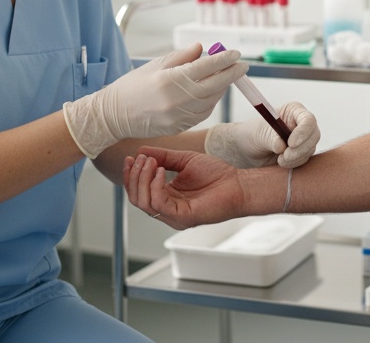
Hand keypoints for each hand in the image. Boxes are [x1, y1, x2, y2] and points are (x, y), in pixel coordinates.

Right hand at [63, 43, 247, 157]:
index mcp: (171, 79)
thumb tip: (203, 49)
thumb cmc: (132, 86)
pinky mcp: (179, 126)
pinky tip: (211, 93)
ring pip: (211, 100)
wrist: (113, 115)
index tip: (236, 54)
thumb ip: (181, 57)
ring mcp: (180, 115)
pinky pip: (202, 113)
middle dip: (231, 74)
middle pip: (215, 84)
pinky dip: (210, 102)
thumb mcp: (155, 65)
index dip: (224, 59)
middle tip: (242, 66)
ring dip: (221, 88)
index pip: (207, 67)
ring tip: (225, 77)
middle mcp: (178, 99)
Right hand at [125, 146, 246, 229]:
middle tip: (142, 158)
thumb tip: (140, 151)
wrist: (238, 184)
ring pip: (144, 202)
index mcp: (166, 198)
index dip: (131, 175)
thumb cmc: (216, 174)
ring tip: (151, 162)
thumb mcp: (184, 160)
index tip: (132, 157)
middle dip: (134, 176)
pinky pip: (159, 203)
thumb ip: (163, 157)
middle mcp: (167, 210)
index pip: (138, 192)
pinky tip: (160, 171)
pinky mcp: (183, 217)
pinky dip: (155, 185)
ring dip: (143, 179)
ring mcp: (174, 216)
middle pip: (136, 199)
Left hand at [204, 102, 319, 167]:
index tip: (290, 143)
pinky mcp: (301, 153)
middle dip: (300, 149)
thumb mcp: (259, 134)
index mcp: (293, 111)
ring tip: (279, 159)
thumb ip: (272, 139)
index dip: (303, 132)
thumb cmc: (252, 135)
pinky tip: (280, 162)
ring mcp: (303, 139)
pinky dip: (294, 163)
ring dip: (295, 158)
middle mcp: (301, 124)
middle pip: (314, 135)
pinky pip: (305, 159)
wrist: (247, 151)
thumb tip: (282, 146)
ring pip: (310, 149)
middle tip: (285, 156)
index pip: (308, 120)